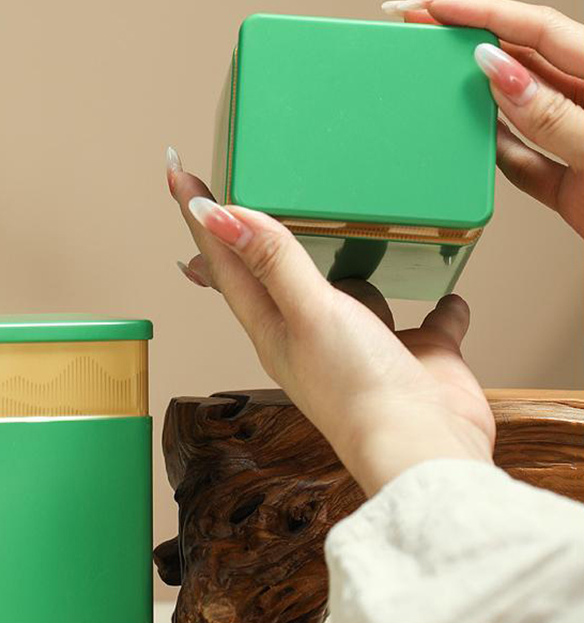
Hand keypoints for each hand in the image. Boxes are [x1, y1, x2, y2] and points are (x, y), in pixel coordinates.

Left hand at [166, 149, 494, 496]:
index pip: (224, 262)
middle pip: (273, 271)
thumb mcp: (308, 313)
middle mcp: (312, 333)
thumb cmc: (356, 392)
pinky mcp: (415, 353)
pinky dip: (434, 303)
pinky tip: (445, 290)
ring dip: (338, 263)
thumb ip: (272, 261)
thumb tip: (218, 216)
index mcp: (274, 326)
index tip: (178, 174)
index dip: (201, 216)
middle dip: (251, 232)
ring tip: (333, 232)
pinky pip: (425, 318)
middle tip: (234, 194)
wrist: (423, 448)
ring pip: (346, 290)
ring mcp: (363, 343)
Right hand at [383, 0, 583, 238]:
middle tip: (421, 30)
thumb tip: (498, 72)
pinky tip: (469, 144)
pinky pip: (518, 162)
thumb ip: (549, 113)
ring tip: (433, 78)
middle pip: (520, 61)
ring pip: (514, 110)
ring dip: (473, 95)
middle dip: (467, 41)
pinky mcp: (567, 183)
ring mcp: (576, 143)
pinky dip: (491, 155)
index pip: (537, 30)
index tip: (437, 7)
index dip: (482, 13)